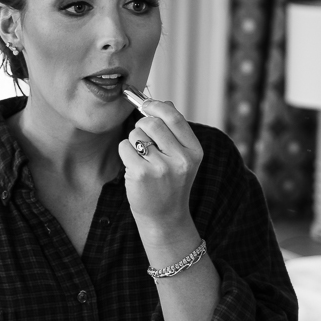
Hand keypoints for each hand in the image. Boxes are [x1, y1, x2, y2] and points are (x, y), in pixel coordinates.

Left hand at [118, 99, 203, 235]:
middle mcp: (181, 159)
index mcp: (194, 151)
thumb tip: (164, 102)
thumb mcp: (182, 158)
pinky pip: (125, 147)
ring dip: (134, 140)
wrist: (164, 217)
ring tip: (142, 157)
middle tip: (143, 137)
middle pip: (152, 123)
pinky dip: (125, 152)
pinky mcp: (142, 174)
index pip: (174, 117)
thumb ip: (175, 131)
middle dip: (142, 125)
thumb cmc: (170, 183)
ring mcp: (162, 167)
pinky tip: (133, 165)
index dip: (157, 107)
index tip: (147, 105)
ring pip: (136, 134)